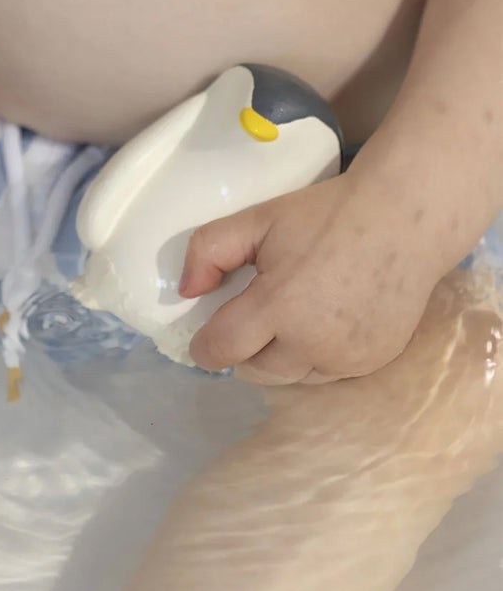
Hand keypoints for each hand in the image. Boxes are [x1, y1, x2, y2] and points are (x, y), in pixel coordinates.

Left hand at [179, 174, 437, 383]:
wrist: (404, 219)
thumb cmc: (326, 214)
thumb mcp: (258, 218)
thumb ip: (209, 250)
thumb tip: (186, 291)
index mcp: (279, 306)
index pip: (222, 349)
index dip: (205, 346)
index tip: (203, 337)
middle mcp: (313, 343)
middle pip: (254, 370)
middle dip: (243, 349)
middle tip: (250, 315)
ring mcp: (347, 358)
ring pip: (291, 377)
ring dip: (278, 357)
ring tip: (287, 318)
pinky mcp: (373, 362)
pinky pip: (326, 374)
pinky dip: (314, 357)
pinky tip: (320, 322)